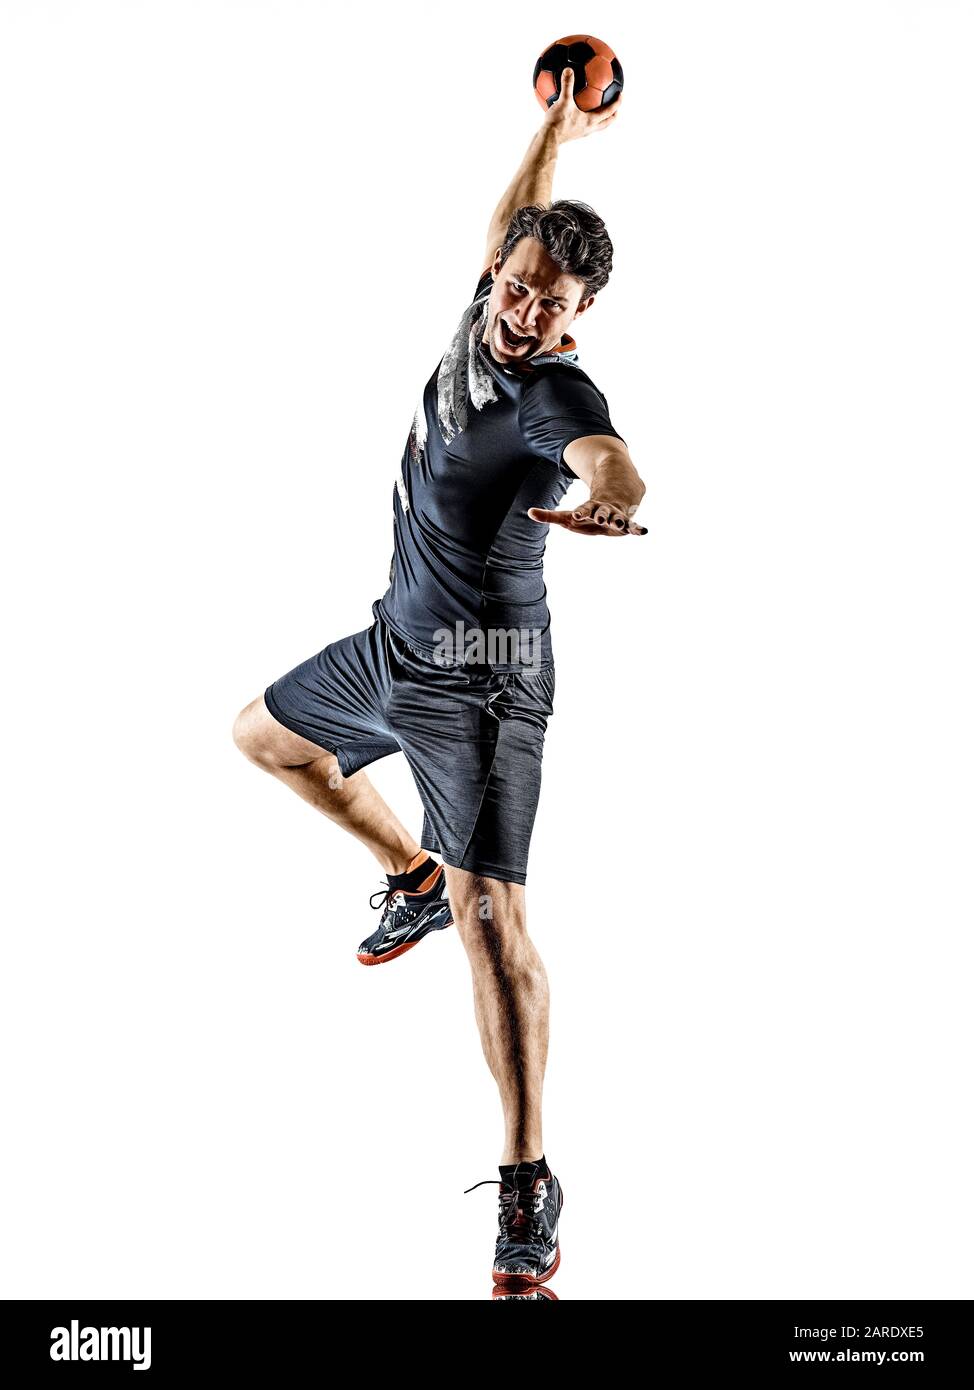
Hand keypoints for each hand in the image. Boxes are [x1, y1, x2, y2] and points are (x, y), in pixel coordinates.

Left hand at [528, 498, 646, 536]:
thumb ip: (549, 515)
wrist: (612, 500)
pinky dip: (637, 528)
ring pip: (618, 518)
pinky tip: (643, 531)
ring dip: (620, 522)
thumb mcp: (568, 516)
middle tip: (601, 519)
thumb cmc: (586, 514)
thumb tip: (529, 512)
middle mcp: (603, 511)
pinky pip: (633, 526)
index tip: (576, 514)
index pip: (583, 509)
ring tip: (622, 525)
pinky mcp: (626, 523)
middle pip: (602, 512)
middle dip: (601, 516)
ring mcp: (615, 516)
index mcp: (589, 509)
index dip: (580, 512)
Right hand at [542, 66, 622, 143]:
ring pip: (596, 125)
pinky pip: (582, 124)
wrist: (547, 140)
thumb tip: (569, 69)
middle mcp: (589, 128)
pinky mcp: (572, 134)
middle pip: (606, 122)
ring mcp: (581, 132)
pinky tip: (576, 109)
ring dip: (600, 118)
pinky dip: (583, 116)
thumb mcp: (563, 102)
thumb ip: (567, 85)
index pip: (609, 111)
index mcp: (591, 121)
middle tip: (615, 106)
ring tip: (598, 108)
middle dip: (613, 114)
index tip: (621, 94)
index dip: (617, 103)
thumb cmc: (557, 123)